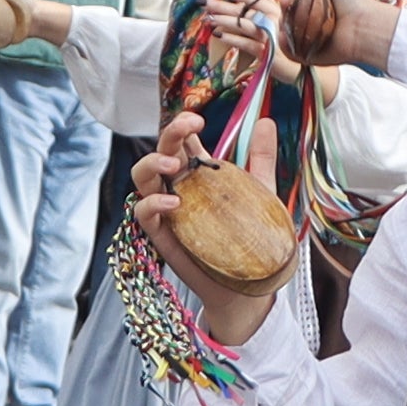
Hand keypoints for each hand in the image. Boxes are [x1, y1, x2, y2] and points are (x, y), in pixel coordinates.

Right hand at [125, 120, 286, 343]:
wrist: (250, 285)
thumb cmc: (253, 238)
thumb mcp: (261, 193)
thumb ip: (261, 158)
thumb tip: (264, 121)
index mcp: (200, 173)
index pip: (183, 141)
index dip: (182, 125)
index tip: (197, 119)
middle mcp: (180, 187)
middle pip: (161, 152)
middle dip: (168, 135)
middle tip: (188, 127)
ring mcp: (168, 212)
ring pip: (142, 178)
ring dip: (151, 164)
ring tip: (173, 164)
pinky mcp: (163, 236)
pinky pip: (144, 214)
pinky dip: (151, 203)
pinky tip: (173, 202)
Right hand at [275, 0, 399, 72]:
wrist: (364, 26)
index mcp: (316, 3)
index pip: (292, 0)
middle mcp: (312, 20)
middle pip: (286, 14)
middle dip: (283, 6)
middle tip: (287, 0)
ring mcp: (309, 39)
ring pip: (285, 31)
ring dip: (282, 22)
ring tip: (289, 17)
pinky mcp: (309, 55)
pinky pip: (289, 51)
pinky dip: (284, 43)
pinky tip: (285, 35)